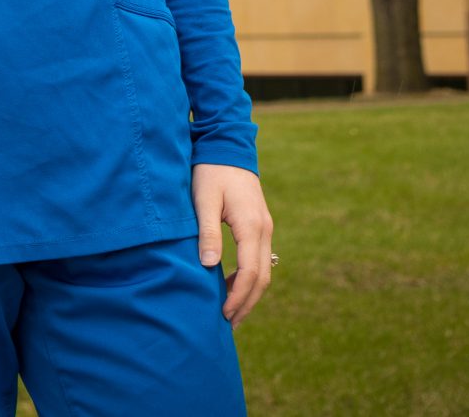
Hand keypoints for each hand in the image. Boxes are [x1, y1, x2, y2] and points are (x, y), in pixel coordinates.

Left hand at [192, 163, 273, 326]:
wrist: (227, 145)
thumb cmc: (210, 171)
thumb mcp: (204, 200)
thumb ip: (207, 232)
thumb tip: (209, 266)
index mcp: (251, 226)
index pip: (249, 273)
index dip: (237, 297)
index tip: (222, 314)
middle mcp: (264, 229)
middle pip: (261, 277)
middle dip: (246, 303)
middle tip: (228, 323)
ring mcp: (264, 227)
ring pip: (263, 270)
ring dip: (249, 293)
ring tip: (230, 312)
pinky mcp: (259, 224)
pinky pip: (259, 259)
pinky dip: (248, 277)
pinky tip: (231, 285)